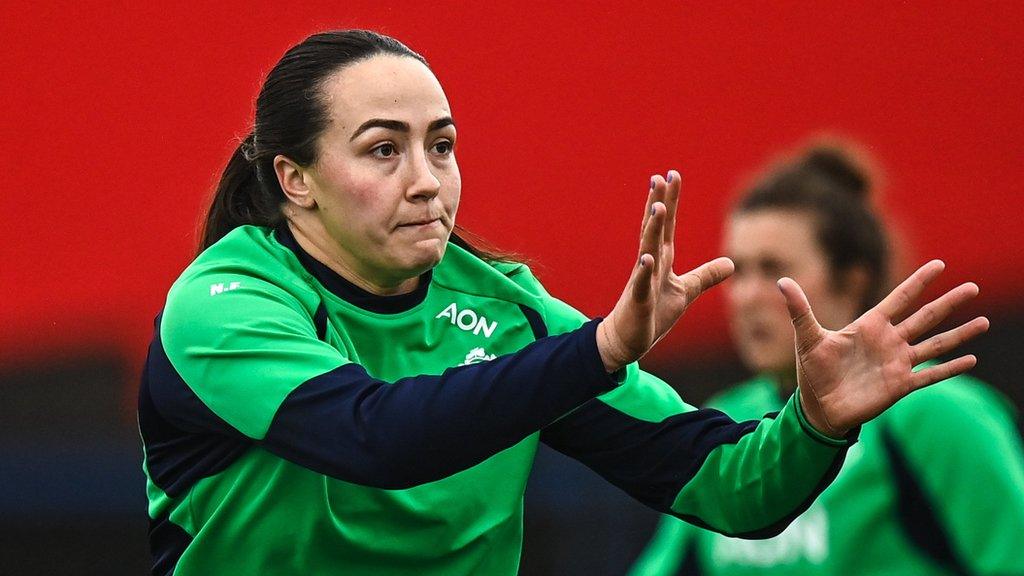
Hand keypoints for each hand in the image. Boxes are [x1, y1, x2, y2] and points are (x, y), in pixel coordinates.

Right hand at [597, 171, 733, 371]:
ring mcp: (642, 281)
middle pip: (655, 229)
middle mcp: (649, 264)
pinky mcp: (638, 301)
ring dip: (651, 229)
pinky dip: (642, 271)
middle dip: (658, 203)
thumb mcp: (685, 292)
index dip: (670, 200)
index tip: (672, 174)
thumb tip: (733, 263)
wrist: (627, 338)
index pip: (667, 225)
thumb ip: (706, 275)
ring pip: (647, 250)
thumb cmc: (653, 312)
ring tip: (657, 207)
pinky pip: (640, 285)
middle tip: (661, 177)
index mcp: (661, 259)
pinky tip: (646, 258)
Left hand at [780, 260, 989, 436]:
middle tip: (973, 287)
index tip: (940, 265)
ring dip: (959, 334)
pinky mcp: (900, 385)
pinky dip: (950, 368)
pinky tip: (971, 360)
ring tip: (983, 321)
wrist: (818, 407)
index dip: (919, 282)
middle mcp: (889, 341)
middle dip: (949, 302)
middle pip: (925, 317)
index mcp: (869, 325)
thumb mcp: (807, 337)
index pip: (900, 298)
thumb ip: (799, 309)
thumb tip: (781, 280)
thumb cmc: (813, 370)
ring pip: (935, 344)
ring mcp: (898, 363)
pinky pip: (930, 375)